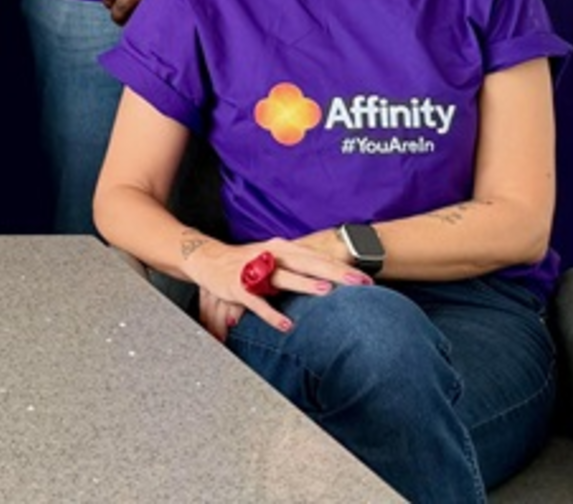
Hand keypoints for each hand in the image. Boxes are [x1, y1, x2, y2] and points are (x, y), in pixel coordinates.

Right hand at [179, 235, 368, 336]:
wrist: (206, 257)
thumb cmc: (248, 260)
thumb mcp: (276, 256)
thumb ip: (301, 264)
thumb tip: (334, 274)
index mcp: (282, 247)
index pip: (317, 256)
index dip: (342, 266)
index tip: (366, 277)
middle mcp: (269, 254)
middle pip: (307, 262)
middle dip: (334, 272)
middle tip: (359, 282)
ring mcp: (253, 270)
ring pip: (283, 276)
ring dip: (304, 284)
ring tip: (326, 291)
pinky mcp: (237, 286)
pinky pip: (257, 301)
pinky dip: (271, 313)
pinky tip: (286, 325)